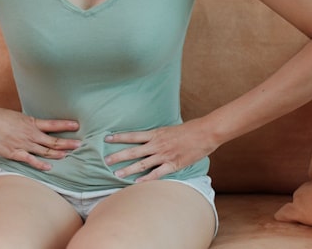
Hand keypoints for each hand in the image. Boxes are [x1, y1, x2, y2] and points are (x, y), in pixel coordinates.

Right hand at [0, 106, 80, 170]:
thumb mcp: (17, 116)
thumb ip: (27, 123)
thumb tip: (34, 125)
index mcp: (31, 123)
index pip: (53, 124)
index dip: (66, 125)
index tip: (77, 125)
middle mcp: (31, 134)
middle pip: (53, 141)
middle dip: (68, 143)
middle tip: (80, 144)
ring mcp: (24, 144)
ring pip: (45, 151)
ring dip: (58, 154)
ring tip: (69, 155)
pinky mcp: (15, 153)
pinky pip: (30, 160)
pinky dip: (40, 164)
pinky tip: (49, 167)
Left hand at [104, 118, 218, 181]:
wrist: (205, 133)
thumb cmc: (189, 130)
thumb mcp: (169, 129)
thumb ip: (157, 135)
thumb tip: (147, 137)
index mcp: (155, 134)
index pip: (133, 135)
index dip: (119, 137)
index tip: (107, 139)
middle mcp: (157, 144)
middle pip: (133, 151)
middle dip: (118, 155)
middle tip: (105, 160)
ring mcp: (164, 155)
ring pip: (142, 163)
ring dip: (128, 169)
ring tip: (116, 174)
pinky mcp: (173, 164)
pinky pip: (157, 173)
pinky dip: (147, 179)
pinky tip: (137, 183)